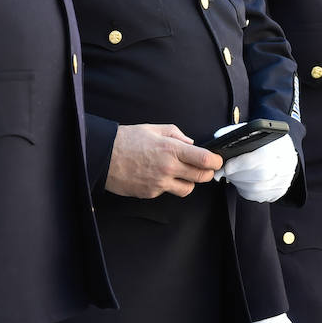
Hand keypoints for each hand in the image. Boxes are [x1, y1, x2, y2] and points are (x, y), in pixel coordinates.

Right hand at [106, 124, 221, 197]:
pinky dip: (167, 185)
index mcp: (171, 149)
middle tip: (204, 168)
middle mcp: (168, 168)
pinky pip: (167, 191)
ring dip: (189, 182)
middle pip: (201, 177)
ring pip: (187, 189)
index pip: (204, 159)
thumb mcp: (153, 128)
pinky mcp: (151, 193)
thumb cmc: (127, 140)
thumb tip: (190, 143)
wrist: (104, 156)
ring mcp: (160, 183)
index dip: (215, 161)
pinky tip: (157, 176)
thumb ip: (176, 134)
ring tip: (180, 173)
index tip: (217, 160)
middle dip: (207, 173)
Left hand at [215, 129, 297, 201]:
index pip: (263, 156)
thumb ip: (237, 132)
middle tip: (225, 172)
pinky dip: (245, 190)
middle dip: (238, 174)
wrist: (282, 153)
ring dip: (239, 183)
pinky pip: (259, 196)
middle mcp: (287, 164)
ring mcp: (285, 180)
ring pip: (258, 187)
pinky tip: (241, 182)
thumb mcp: (254, 132)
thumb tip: (219, 137)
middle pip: (261, 174)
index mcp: (282, 145)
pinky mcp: (279, 191)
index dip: (242, 163)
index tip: (227, 166)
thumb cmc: (264, 142)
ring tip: (232, 175)